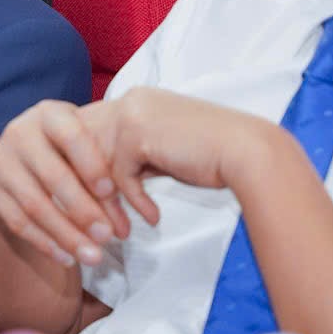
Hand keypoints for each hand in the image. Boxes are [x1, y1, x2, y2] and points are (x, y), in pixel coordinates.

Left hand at [0, 89, 289, 265]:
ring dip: (106, 205)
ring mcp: (131, 114)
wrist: (248, 153)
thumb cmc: (211, 157)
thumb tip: (102, 181)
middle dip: (84, 189)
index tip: (89, 203)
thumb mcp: (163, 150)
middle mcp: (129, 100)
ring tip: (116, 232)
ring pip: (96, 166)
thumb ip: (134, 154)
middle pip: (84, 147)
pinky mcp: (137, 135)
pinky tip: (154, 218)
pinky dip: (135, 202)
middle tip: (89, 224)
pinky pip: (119, 177)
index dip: (86, 170)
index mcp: (135, 101)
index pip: (92, 132)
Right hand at [0, 100, 145, 266]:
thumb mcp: (83, 147)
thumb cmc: (67, 152)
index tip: (112, 192)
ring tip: (94, 256)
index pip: (70, 136)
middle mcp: (18, 134)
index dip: (91, 164)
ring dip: (66, 234)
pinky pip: (18, 223)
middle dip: (83, 209)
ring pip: (34, 205)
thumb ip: (104, 174)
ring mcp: (0, 163)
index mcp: (48, 115)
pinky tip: (68, 258)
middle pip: (52, 175)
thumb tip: (122, 224)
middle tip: (108, 235)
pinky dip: (46, 243)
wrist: (20, 158)